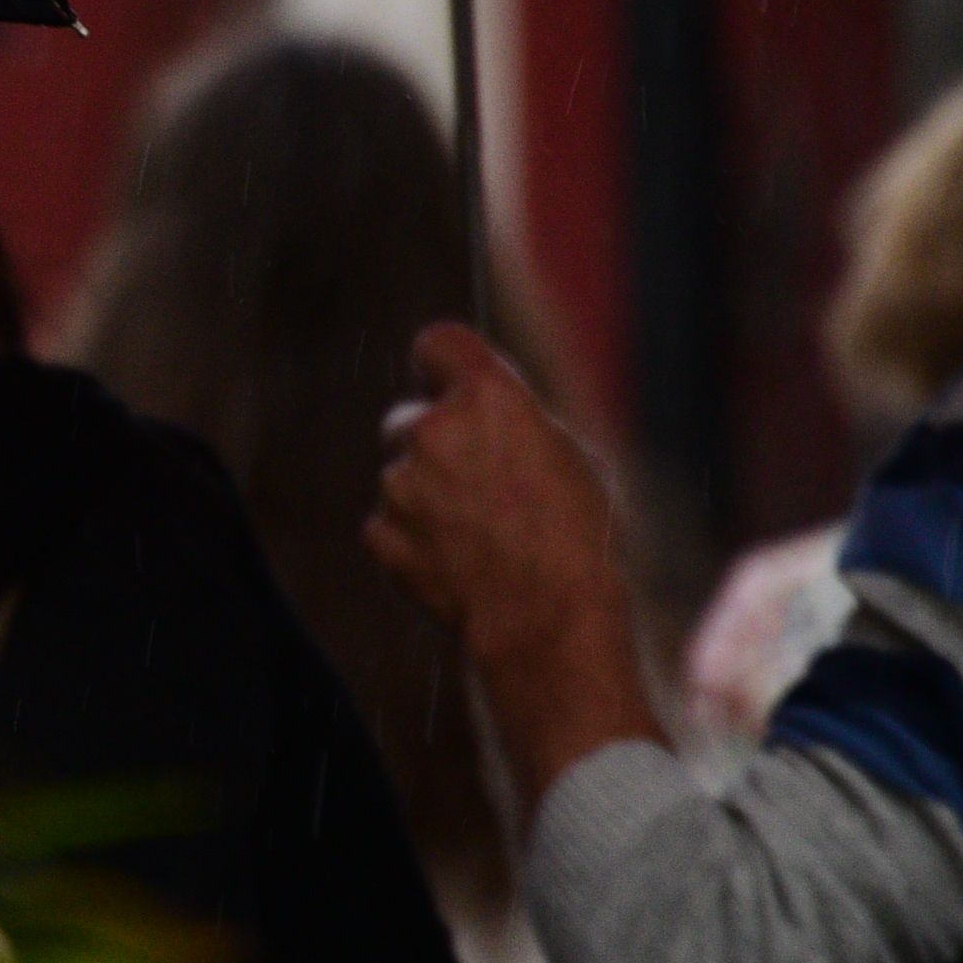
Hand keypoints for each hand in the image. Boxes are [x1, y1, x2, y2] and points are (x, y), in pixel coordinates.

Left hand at [365, 323, 658, 807]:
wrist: (548, 619)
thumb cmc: (580, 539)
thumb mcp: (567, 455)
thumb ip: (512, 420)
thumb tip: (485, 410)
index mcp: (489, 398)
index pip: (439, 343)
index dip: (441, 364)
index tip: (443, 379)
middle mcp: (435, 429)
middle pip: (412, 417)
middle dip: (436, 444)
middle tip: (479, 486)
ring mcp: (400, 483)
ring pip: (401, 475)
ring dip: (426, 495)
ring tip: (480, 535)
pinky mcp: (381, 532)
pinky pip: (389, 523)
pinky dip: (412, 540)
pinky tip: (458, 563)